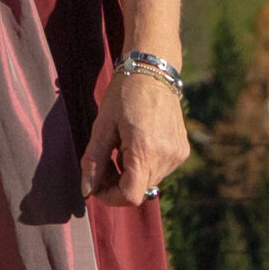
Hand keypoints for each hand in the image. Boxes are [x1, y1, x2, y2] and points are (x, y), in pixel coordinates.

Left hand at [81, 68, 188, 205]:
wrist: (152, 72)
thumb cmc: (123, 95)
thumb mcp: (102, 125)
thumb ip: (93, 160)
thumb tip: (86, 190)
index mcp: (144, 151)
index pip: (130, 196)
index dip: (110, 197)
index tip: (96, 186)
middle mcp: (166, 157)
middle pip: (138, 190)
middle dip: (116, 184)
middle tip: (102, 162)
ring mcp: (177, 155)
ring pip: (149, 182)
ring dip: (130, 175)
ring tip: (118, 150)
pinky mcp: (182, 151)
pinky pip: (160, 170)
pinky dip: (144, 166)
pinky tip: (134, 145)